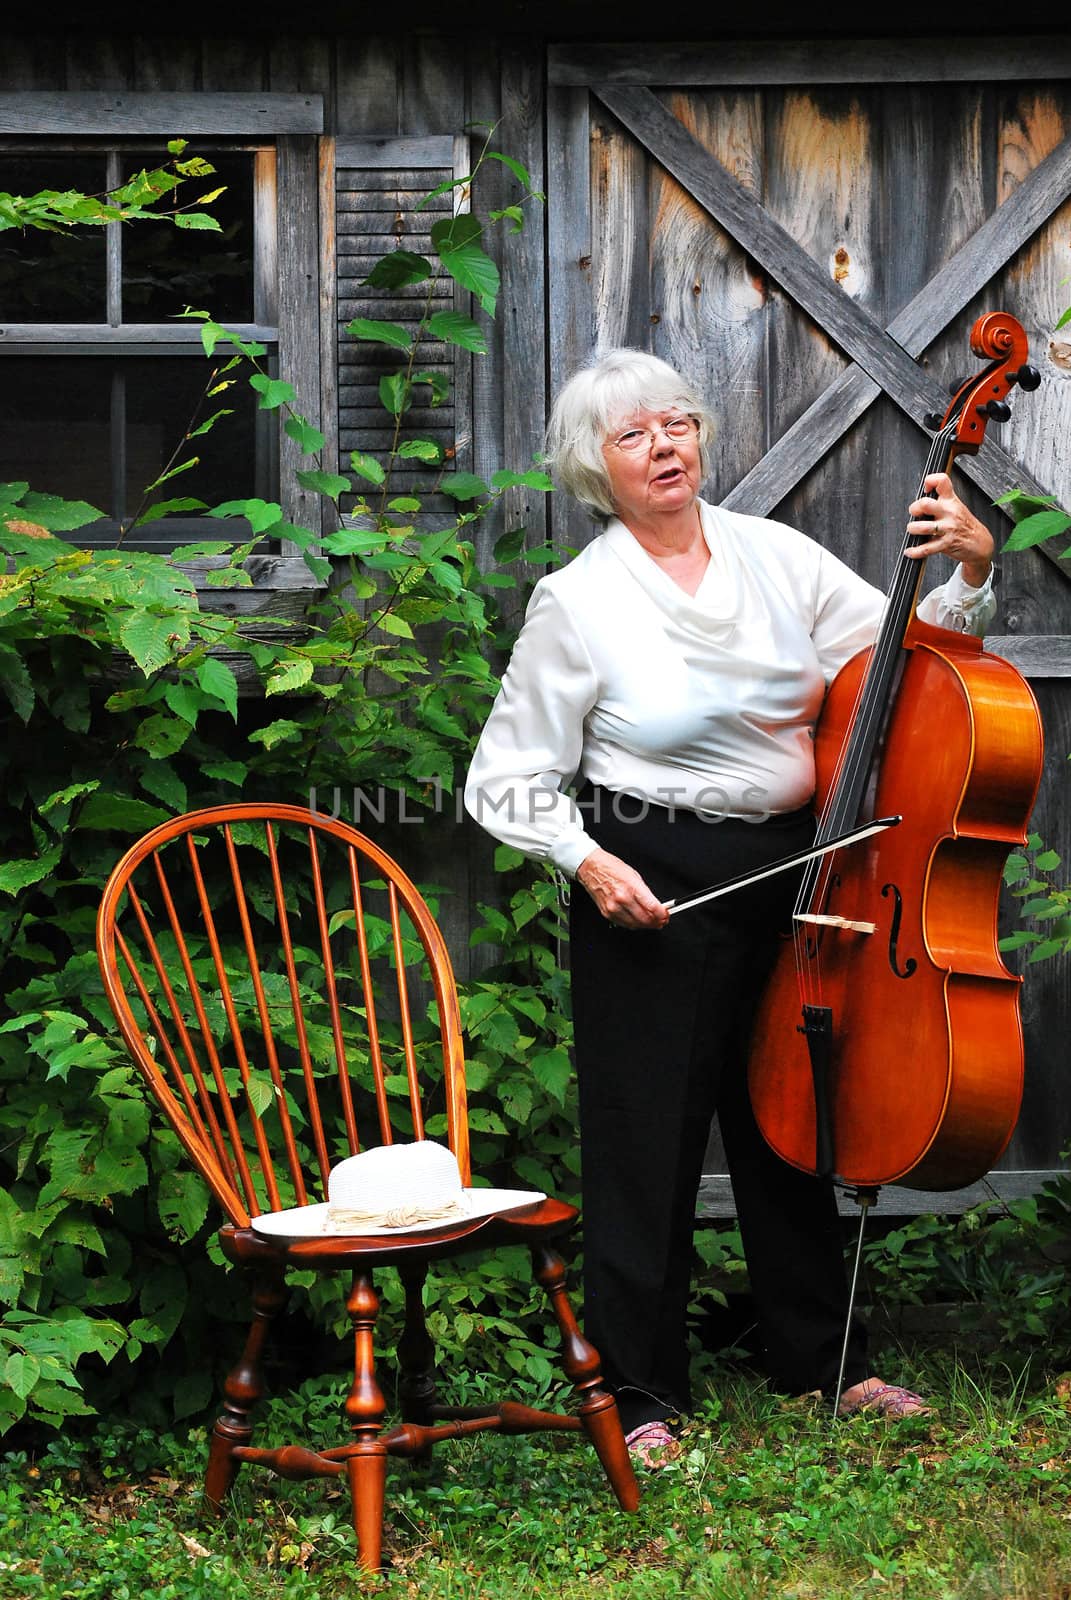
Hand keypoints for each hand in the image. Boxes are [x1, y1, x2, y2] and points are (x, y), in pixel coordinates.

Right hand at [575, 847, 669, 930]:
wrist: (591, 868)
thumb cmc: (611, 868)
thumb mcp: (634, 875)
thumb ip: (645, 893)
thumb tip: (655, 905)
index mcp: (631, 887)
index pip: (652, 907)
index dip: (662, 914)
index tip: (666, 915)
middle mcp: (622, 899)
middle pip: (645, 919)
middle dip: (656, 922)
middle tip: (662, 921)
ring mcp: (613, 908)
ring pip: (635, 924)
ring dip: (646, 925)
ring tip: (652, 923)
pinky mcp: (607, 913)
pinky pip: (624, 924)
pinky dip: (634, 924)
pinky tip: (638, 921)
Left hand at [904, 472, 994, 587]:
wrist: (981, 543)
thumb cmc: (965, 524)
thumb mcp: (957, 507)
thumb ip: (941, 501)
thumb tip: (921, 501)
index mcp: (951, 501)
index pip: (942, 481)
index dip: (930, 481)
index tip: (926, 488)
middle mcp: (949, 512)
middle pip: (925, 503)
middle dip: (914, 508)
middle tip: (915, 513)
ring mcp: (948, 528)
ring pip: (922, 527)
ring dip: (913, 529)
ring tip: (913, 530)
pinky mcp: (946, 544)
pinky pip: (926, 548)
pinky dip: (915, 551)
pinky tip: (911, 551)